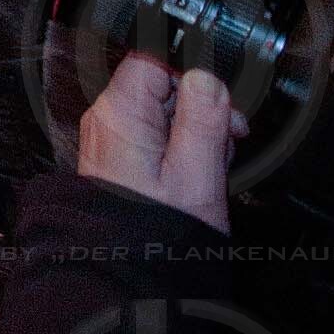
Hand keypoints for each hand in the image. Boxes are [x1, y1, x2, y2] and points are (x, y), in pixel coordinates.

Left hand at [77, 52, 240, 233]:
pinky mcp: (120, 158)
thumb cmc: (158, 233)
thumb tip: (206, 76)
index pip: (153, 58)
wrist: (130, 275)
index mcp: (120, 113)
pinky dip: (183, 147)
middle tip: (226, 138)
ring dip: (196, 130)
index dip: (192, 73)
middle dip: (202, 106)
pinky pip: (157, 136)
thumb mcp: (195, 173)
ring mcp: (111, 139)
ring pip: (164, 112)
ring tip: (213, 163)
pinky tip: (199, 171)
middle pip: (162, 85)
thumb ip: (203, 118)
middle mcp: (107, 120)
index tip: (219, 101)